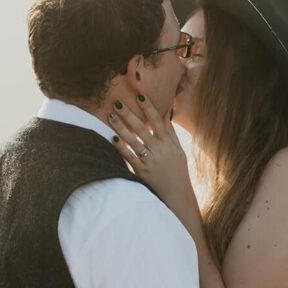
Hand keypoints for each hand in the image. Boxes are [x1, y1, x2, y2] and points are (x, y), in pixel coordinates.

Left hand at [108, 95, 194, 210]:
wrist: (177, 192)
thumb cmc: (177, 169)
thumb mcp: (177, 148)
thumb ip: (170, 130)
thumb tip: (167, 112)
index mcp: (167, 142)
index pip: (157, 120)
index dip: (149, 107)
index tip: (139, 95)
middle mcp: (159, 149)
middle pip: (142, 128)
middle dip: (129, 114)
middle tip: (117, 102)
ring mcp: (150, 160)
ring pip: (133, 141)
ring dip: (121, 128)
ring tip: (110, 116)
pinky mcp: (142, 171)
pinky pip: (129, 157)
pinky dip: (121, 148)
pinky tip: (112, 138)